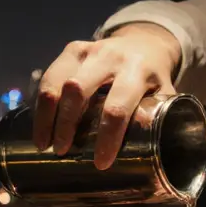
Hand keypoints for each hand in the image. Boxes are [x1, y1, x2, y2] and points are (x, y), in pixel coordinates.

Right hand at [33, 23, 180, 170]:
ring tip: (44, 143)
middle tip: (62, 151)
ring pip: (56, 81)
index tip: (101, 163)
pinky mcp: (72, 50)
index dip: (107, 137)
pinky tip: (40, 126)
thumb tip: (158, 161)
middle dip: (66, 123)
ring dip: (47, 115)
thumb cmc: (154, 80)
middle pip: (77, 90)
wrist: (145, 43)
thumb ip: (162, 121)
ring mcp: (88, 50)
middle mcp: (110, 57)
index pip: (117, 107)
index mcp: (138, 72)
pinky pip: (49, 76)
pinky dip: (42, 104)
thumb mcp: (165, 96)